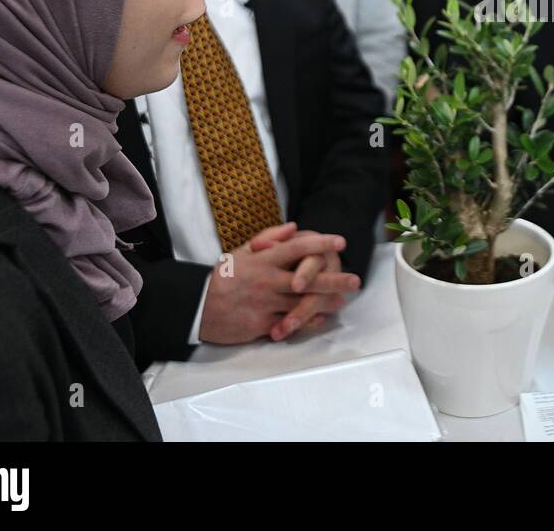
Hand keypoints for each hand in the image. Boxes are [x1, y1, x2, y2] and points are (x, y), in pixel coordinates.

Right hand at [199, 228, 348, 344]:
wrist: (198, 307)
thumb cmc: (223, 277)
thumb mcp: (242, 251)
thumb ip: (270, 237)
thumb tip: (294, 227)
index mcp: (263, 260)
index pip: (297, 247)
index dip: (320, 243)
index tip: (340, 241)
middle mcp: (267, 281)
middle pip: (307, 280)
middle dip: (334, 280)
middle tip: (355, 280)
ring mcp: (265, 304)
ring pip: (302, 303)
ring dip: (326, 303)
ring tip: (343, 300)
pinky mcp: (261, 325)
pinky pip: (290, 323)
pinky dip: (307, 321)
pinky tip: (322, 319)